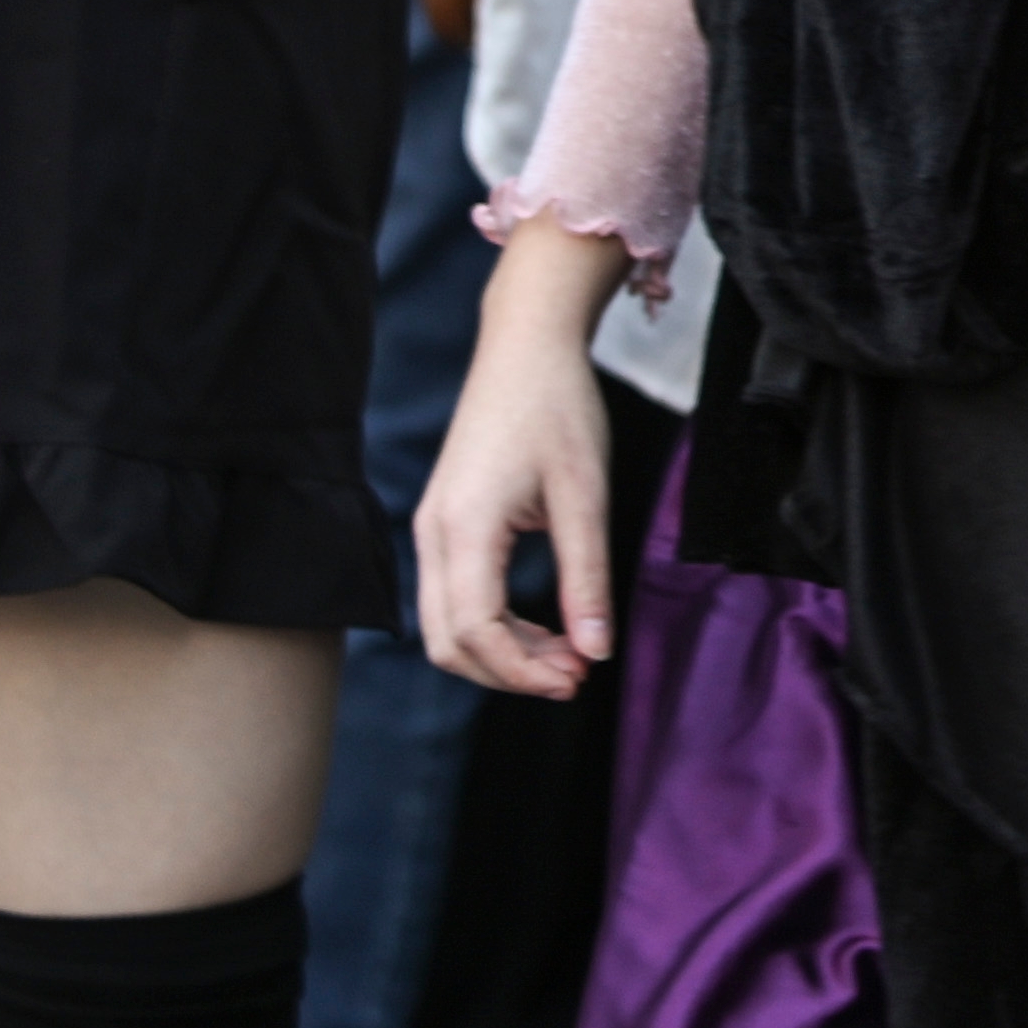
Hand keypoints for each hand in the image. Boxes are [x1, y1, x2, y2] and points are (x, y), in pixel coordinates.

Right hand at [419, 286, 617, 698]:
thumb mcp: (586, 494)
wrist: (525, 349)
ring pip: (445, 626)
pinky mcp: (443, 524)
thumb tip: (596, 648)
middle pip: (447, 641)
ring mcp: (431, 529)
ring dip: (501, 653)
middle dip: (508, 672)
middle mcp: (433, 534)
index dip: (521, 671)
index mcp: (463, 527)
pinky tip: (545, 627)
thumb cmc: (558, 408)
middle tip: (577, 675)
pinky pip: (453, 598)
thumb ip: (587, 575)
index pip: (473, 632)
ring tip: (569, 656)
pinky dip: (494, 626)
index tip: (578, 678)